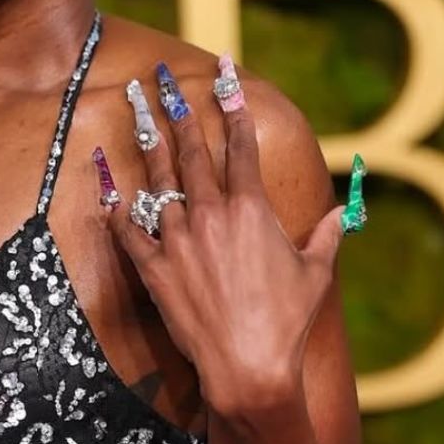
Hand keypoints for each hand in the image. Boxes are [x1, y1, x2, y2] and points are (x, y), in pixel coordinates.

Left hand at [109, 57, 345, 415]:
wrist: (248, 368)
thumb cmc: (286, 323)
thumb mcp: (315, 274)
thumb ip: (325, 236)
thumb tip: (339, 214)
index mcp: (252, 210)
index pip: (240, 145)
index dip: (232, 105)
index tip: (224, 75)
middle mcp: (211, 216)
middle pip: (190, 151)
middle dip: (175, 108)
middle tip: (160, 77)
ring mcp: (177, 241)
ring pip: (156, 180)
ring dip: (145, 141)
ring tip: (134, 107)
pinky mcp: (154, 270)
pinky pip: (127, 230)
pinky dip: (113, 204)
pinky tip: (103, 178)